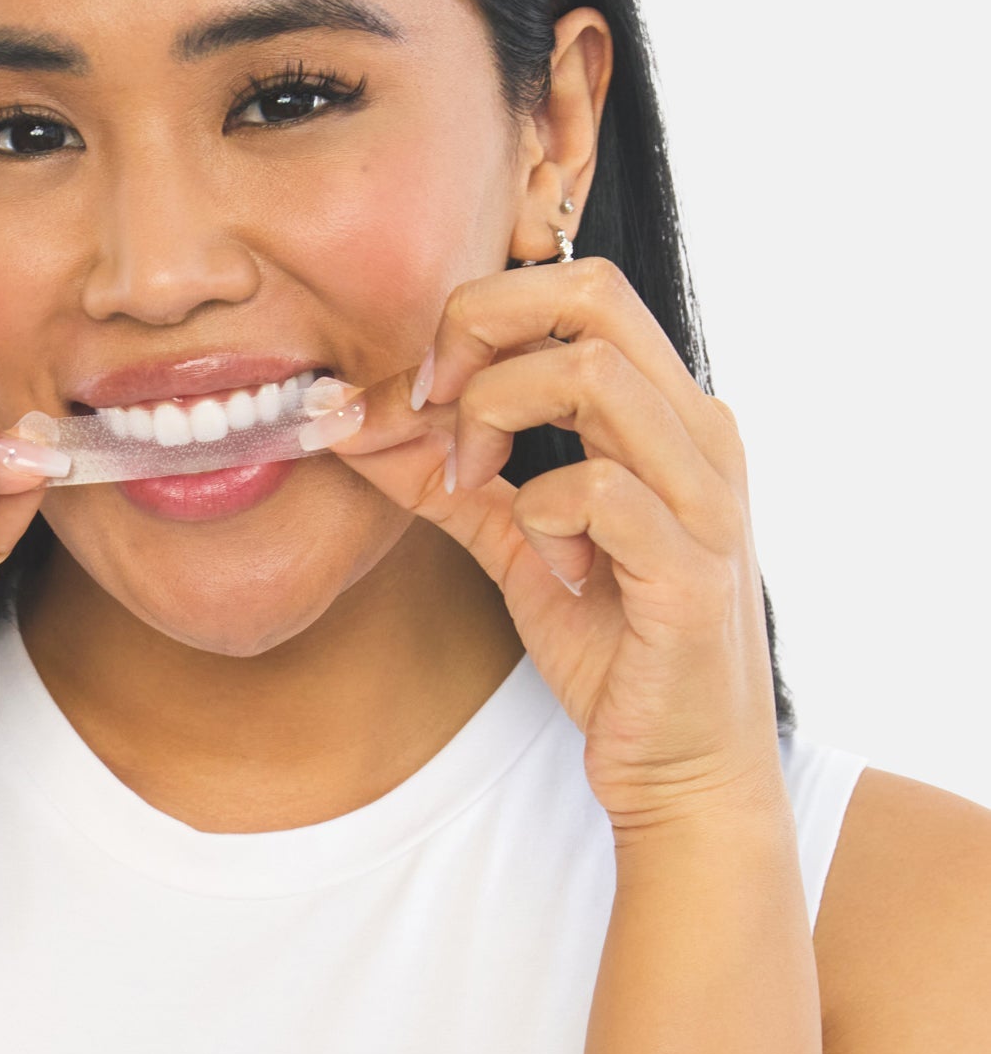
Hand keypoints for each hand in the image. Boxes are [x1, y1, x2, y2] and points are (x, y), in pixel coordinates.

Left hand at [311, 257, 784, 834]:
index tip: (422, 387)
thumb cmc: (609, 640)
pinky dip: (539, 514)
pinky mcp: (691, 573)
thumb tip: (348, 419)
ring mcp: (705, 498)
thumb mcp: (512, 536)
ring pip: (592, 374)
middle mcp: (697, 433)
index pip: (579, 287)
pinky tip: (547, 563)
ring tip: (471, 480)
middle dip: (481, 328)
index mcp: (663, 410)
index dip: (480, 313)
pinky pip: (598, 492)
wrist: (681, 766)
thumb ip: (442, 472)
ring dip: (496, 415)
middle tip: (431, 402)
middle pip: (592, 294)